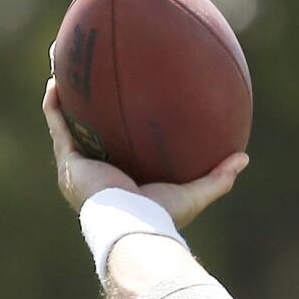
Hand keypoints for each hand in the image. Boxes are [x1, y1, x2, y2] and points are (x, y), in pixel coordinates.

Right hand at [42, 78, 247, 227]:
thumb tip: (244, 157)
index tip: (128, 109)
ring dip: (64, 100)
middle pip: (91, 136)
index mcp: (123, 182)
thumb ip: (219, 177)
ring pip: (67, 127)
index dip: (121, 133)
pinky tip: (57, 80)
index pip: (121, 153)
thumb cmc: (163, 216)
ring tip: (64, 71)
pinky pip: (58, 126)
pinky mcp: (69, 163)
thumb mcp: (195, 193)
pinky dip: (55, 105)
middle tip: (94, 85)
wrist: (134, 226)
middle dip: (89, 112)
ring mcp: (79, 169)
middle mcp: (98, 174)